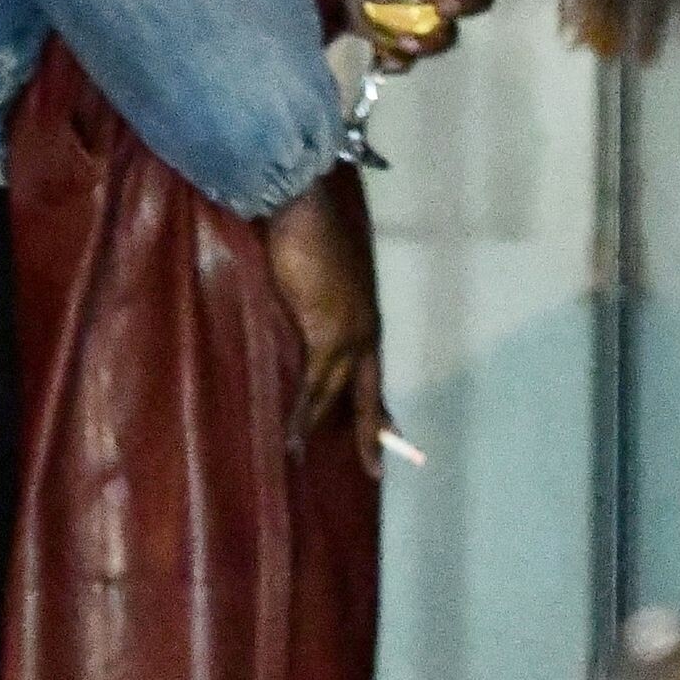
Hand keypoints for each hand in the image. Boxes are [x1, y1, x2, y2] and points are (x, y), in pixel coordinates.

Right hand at [264, 173, 382, 476]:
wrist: (303, 210)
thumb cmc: (306, 233)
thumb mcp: (316, 277)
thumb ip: (315, 303)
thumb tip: (300, 319)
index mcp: (365, 313)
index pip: (372, 367)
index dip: (376, 402)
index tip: (386, 431)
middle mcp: (365, 328)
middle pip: (368, 390)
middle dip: (371, 430)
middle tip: (375, 470)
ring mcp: (350, 334)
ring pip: (339, 395)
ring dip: (321, 427)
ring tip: (304, 457)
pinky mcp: (328, 336)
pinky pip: (315, 386)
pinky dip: (303, 414)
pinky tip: (293, 438)